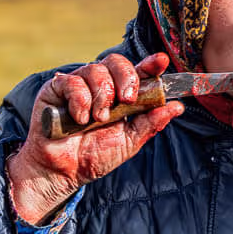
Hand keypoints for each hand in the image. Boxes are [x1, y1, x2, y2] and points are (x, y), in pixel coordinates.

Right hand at [8, 53, 183, 223]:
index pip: (138, 72)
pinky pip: (72, 81)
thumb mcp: (130, 141)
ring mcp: (78, 85)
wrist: (64, 172)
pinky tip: (80, 119)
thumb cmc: (95, 155)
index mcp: (121, 94)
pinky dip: (80, 99)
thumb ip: (151, 123)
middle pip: (117, 62)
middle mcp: (101, 85)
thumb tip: (177, 107)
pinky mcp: (55, 89)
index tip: (162, 61)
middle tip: (127, 100)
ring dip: (102, 95)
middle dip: (127, 78)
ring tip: (99, 119)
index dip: (151, 64)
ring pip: (95, 69)